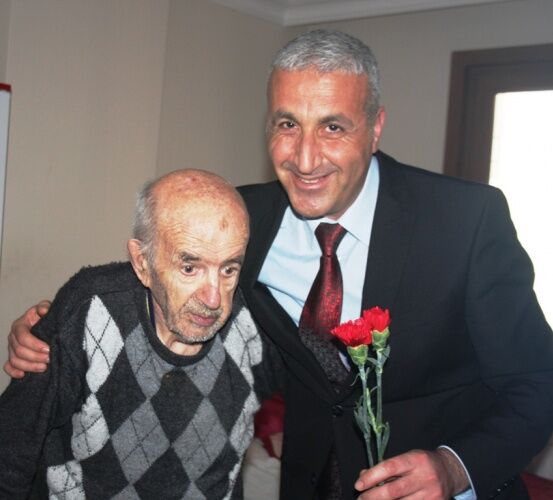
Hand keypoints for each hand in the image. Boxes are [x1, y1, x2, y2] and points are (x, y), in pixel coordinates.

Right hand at [4, 301, 51, 377]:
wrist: (46, 324)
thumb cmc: (46, 316)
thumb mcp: (46, 309)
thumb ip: (44, 307)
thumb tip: (43, 310)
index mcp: (20, 325)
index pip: (22, 336)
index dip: (35, 344)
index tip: (48, 348)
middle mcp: (13, 337)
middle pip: (19, 351)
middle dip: (35, 357)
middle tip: (50, 358)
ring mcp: (12, 348)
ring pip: (15, 360)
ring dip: (29, 366)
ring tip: (44, 367)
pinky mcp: (13, 357)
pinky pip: (8, 366)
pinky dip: (14, 372)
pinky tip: (23, 375)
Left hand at [354, 448, 468, 498]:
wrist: (450, 472)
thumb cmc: (422, 463)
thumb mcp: (405, 458)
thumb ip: (386, 467)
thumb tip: (363, 476)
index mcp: (415, 460)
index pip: (389, 467)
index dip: (371, 477)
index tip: (358, 485)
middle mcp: (424, 477)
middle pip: (393, 491)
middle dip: (373, 496)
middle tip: (361, 498)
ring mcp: (431, 495)